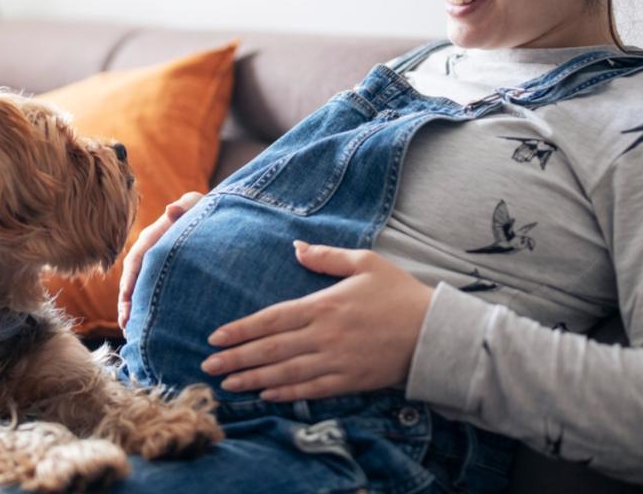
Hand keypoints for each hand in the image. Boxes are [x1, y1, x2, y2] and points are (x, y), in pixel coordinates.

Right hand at [118, 191, 204, 330]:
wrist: (209, 216)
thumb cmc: (201, 208)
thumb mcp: (194, 204)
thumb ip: (184, 207)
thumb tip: (171, 210)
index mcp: (152, 237)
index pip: (136, 260)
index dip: (130, 280)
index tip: (127, 299)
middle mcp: (148, 253)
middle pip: (132, 279)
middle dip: (127, 302)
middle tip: (127, 324)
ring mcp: (154, 266)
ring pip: (138, 290)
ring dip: (133, 310)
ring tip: (131, 333)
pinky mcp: (162, 276)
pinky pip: (150, 294)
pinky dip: (146, 309)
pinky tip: (146, 328)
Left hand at [201, 241, 433, 400]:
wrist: (435, 332)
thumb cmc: (399, 294)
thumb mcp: (365, 263)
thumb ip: (327, 257)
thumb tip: (296, 247)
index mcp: (323, 305)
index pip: (271, 320)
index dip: (241, 330)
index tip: (216, 337)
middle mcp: (324, 336)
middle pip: (271, 350)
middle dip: (237, 358)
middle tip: (208, 367)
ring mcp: (336, 362)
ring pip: (285, 373)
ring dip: (253, 379)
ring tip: (228, 384)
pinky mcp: (349, 381)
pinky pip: (311, 390)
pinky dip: (286, 393)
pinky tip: (266, 394)